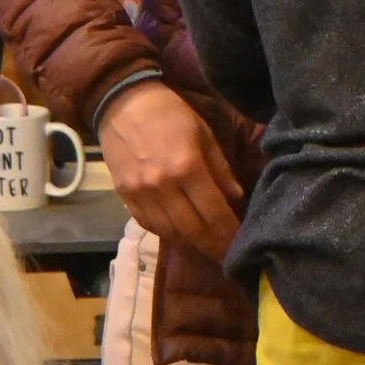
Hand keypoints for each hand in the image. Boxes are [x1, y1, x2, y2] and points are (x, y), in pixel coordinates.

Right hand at [97, 78, 242, 264]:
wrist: (123, 105)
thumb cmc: (171, 114)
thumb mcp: (204, 134)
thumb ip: (220, 169)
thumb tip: (236, 198)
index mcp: (187, 167)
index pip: (213, 211)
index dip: (228, 233)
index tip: (241, 247)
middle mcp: (162, 186)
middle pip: (191, 229)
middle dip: (212, 247)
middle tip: (228, 259)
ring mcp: (140, 194)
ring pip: (169, 232)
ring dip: (191, 245)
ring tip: (208, 250)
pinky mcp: (124, 197)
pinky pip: (148, 225)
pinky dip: (167, 234)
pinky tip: (181, 236)